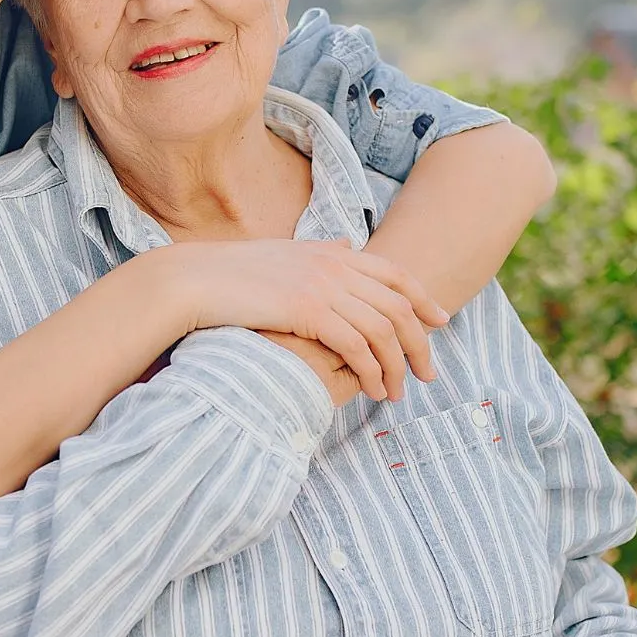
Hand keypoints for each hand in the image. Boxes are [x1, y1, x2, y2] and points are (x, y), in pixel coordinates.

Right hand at [155, 239, 447, 402]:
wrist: (196, 279)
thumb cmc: (233, 272)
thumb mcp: (285, 253)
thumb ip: (321, 250)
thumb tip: (346, 243)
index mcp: (332, 252)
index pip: (394, 274)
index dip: (423, 299)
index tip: (440, 322)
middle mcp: (335, 265)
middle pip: (398, 305)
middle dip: (419, 342)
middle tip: (427, 373)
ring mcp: (323, 286)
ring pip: (383, 329)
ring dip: (397, 365)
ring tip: (397, 392)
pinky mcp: (308, 310)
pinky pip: (357, 345)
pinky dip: (372, 370)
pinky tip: (373, 389)